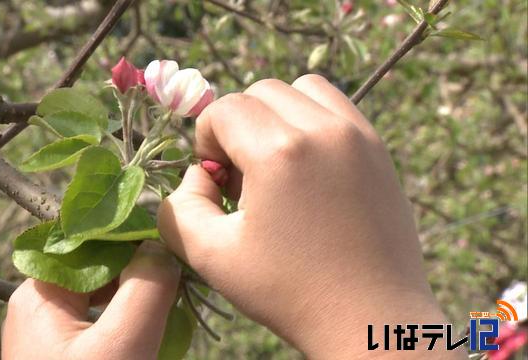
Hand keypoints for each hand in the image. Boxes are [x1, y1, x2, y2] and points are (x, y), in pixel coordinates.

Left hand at [2, 241, 179, 359]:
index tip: (174, 244)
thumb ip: (147, 286)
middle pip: (102, 269)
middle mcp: (42, 305)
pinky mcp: (70, 353)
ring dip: (143, 300)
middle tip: (182, 282)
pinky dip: (134, 323)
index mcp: (41, 292)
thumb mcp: (123, 342)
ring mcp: (56, 332)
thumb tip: (162, 246)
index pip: (94, 243)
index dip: (135, 237)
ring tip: (175, 307)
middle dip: (144, 273)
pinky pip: (107, 324)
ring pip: (109, 296)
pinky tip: (158, 333)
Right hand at [158, 75, 460, 357]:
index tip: (217, 182)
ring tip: (276, 163)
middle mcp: (323, 129)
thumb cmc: (288, 292)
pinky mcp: (378, 147)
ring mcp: (358, 134)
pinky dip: (311, 119)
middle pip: (259, 92)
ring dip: (276, 115)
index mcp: (279, 152)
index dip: (207, 141)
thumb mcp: (212, 257)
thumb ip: (179, 208)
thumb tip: (198, 175)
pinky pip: (336, 106)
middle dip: (238, 126)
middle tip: (244, 177)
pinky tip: (307, 165)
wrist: (370, 316)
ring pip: (301, 89)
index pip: (223, 110)